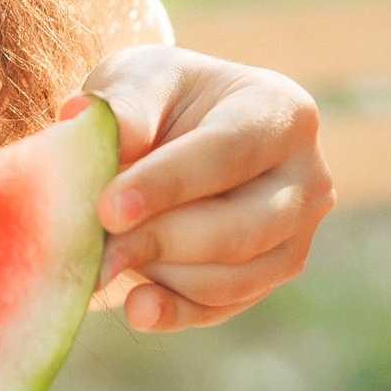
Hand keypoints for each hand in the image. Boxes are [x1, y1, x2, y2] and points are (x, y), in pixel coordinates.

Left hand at [59, 44, 332, 332]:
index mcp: (281, 110)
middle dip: (161, 241)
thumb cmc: (159, 98)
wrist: (176, 130)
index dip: (167, 184)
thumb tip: (84, 121)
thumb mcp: (139, 80)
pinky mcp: (272, 276)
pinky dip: (175, 310)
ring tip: (105, 256)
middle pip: (241, 228)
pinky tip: (135, 308)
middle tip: (97, 248)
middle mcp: (306, 176)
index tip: (108, 208)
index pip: (228, 153)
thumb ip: (122, 105)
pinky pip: (224, 306)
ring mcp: (298, 233)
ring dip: (163, 273)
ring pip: (234, 276)